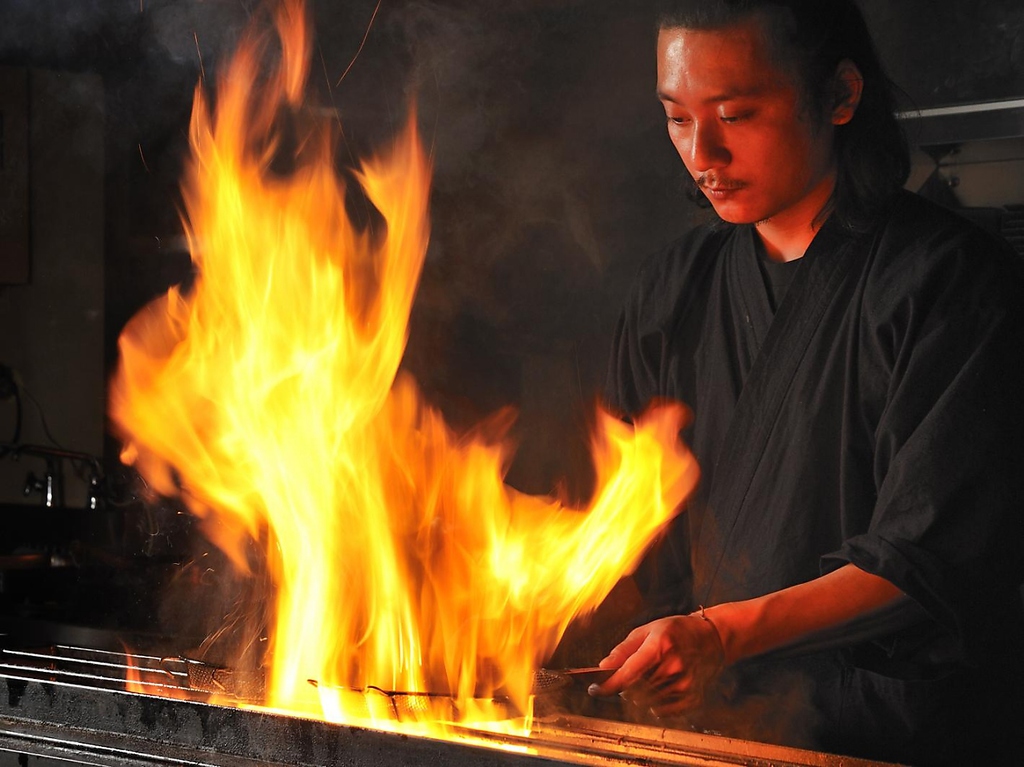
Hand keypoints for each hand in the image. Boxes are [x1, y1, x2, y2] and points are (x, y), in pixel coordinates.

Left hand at [587, 613, 724, 716]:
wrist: (712, 638)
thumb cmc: (677, 631)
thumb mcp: (646, 630)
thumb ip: (623, 650)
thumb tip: (604, 667)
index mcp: (659, 646)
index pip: (627, 674)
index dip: (607, 686)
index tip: (594, 689)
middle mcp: (673, 667)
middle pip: (634, 691)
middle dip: (624, 686)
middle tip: (631, 674)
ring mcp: (684, 685)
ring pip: (646, 703)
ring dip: (640, 695)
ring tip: (652, 676)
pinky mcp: (693, 698)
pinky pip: (662, 712)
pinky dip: (656, 704)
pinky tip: (662, 688)